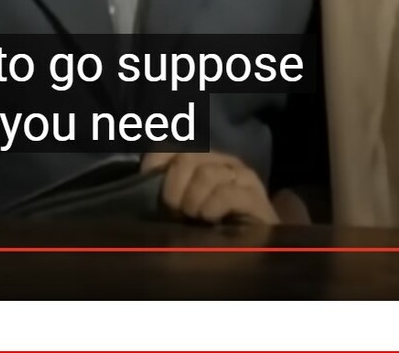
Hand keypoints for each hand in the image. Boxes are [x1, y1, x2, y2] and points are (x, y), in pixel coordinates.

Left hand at [142, 151, 279, 225]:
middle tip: (175, 211)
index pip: (172, 145)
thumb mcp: (180, 210)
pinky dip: (212, 206)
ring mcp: (242, 177)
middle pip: (187, 156)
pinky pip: (227, 192)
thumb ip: (165, 191)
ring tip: (195, 217)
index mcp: (202, 160)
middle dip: (174, 187)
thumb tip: (143, 179)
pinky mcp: (255, 197)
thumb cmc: (209, 232)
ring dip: (193, 199)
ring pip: (207, 173)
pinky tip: (210, 218)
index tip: (148, 184)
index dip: (156, 162)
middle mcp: (222, 162)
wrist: (250, 254)